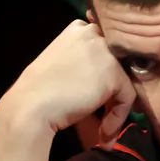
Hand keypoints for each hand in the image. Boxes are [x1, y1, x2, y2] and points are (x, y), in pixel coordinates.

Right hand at [0, 20, 135, 149]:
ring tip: (105, 131)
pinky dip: (117, 118)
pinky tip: (105, 132)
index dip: (108, 74)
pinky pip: (127, 97)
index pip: (106, 49)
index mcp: (80, 28)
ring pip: (125, 83)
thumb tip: (107, 80)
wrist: (32, 105)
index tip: (107, 95)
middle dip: (117, 92)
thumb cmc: (42, 90)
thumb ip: (85, 63)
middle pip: (119, 65)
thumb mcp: (65, 64)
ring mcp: (105, 51)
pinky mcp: (113, 72)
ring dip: (116, 110)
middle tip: (111, 115)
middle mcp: (94, 34)